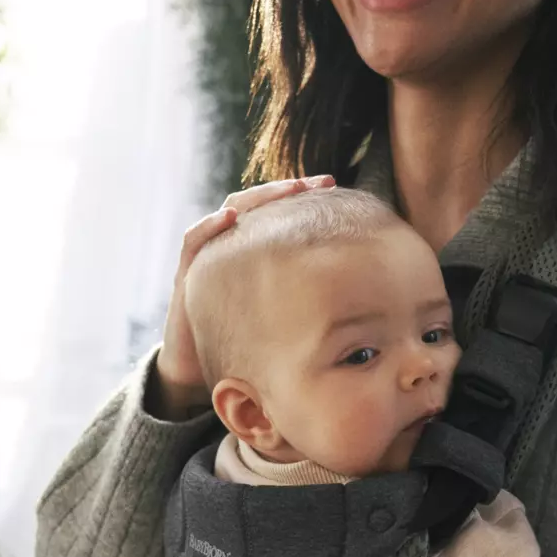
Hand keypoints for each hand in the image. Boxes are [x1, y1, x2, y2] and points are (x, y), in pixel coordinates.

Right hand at [155, 174, 335, 414]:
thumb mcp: (289, 319)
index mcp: (258, 255)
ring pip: (232, 213)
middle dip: (290, 190)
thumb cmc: (251, 347)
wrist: (199, 374)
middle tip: (323, 183)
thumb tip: (369, 299)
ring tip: (288, 189)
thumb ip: (316, 303)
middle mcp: (235, 249)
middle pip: (262, 204)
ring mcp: (210, 257)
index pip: (282, 214)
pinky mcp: (188, 274)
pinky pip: (195, 242)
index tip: (337, 190)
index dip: (306, 199)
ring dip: (259, 198)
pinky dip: (210, 226)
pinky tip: (230, 217)